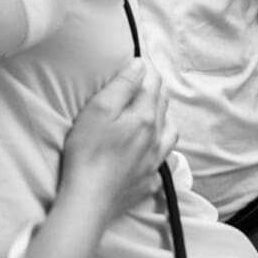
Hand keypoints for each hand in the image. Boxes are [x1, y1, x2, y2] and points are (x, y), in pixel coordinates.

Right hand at [60, 59, 176, 220]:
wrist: (89, 199)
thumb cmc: (88, 151)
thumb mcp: (98, 110)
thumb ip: (122, 86)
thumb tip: (140, 65)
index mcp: (144, 117)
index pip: (153, 83)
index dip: (147, 68)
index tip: (138, 59)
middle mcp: (156, 137)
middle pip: (163, 104)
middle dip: (154, 87)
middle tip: (140, 79)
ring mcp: (155, 160)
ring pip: (170, 131)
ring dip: (162, 116)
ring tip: (148, 111)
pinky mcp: (149, 179)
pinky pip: (163, 157)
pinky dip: (159, 145)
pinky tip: (148, 147)